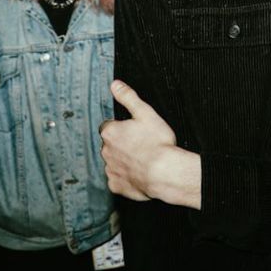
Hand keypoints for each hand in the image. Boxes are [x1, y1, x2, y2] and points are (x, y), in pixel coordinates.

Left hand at [99, 80, 201, 208]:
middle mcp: (106, 151)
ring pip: (114, 162)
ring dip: (123, 161)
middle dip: (122, 144)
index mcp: (111, 132)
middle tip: (141, 144)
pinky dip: (126, 177)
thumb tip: (115, 84)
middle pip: (111, 145)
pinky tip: (139, 174)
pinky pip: (118, 180)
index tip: (135, 131)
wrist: (164, 172)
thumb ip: (128, 97)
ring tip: (142, 160)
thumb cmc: (157, 142)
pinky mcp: (116, 186)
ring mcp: (110, 170)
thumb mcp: (146, 113)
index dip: (122, 127)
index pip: (109, 126)